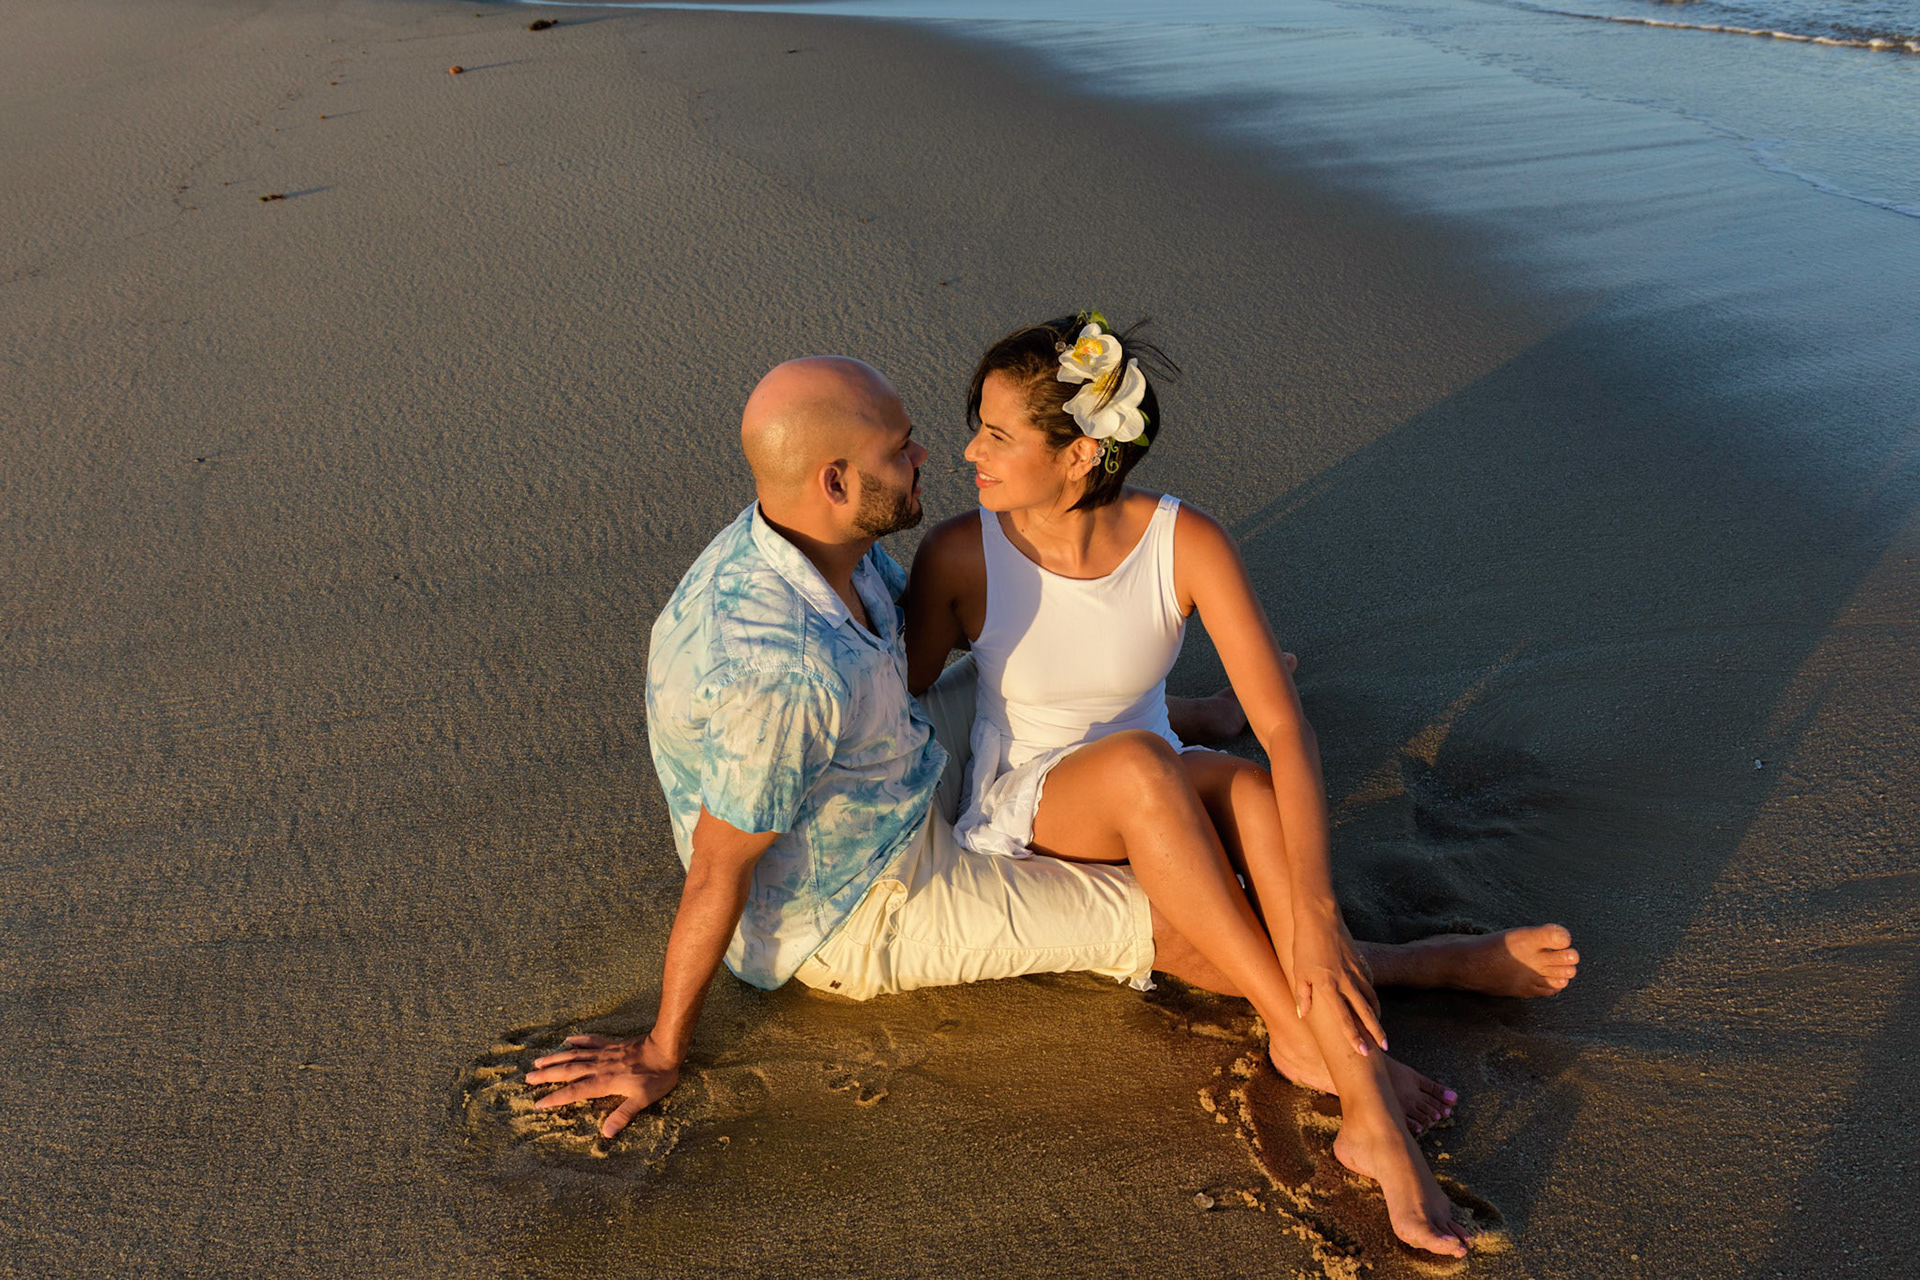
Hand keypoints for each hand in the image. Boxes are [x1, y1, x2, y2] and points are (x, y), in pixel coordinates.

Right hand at [526, 1033, 681, 1138]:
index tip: (538, 1103)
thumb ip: (623, 1115)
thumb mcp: (643, 1100)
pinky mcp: (612, 1045)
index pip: (574, 1092)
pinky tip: (568, 1039)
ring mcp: (605, 1054)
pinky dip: (579, 1040)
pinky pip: (592, 1041)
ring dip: (555, 1058)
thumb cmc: (657, 1076)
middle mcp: (599, 1067)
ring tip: (537, 1061)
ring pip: (575, 1055)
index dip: (556, 1098)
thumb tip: (606, 1133)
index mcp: (604, 1082)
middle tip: (527, 1078)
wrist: (666, 1048)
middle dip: (547, 1076)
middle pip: (568, 1071)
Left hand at [1291, 921, 1386, 1056]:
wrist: (1320, 918)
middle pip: (1366, 1012)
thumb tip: (1303, 1014)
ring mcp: (1356, 971)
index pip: (1344, 1018)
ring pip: (1371, 998)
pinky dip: (1373, 995)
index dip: (1353, 1037)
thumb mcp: (1298, 972)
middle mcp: (1346, 982)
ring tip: (1380, 1029)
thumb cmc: (1304, 945)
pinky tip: (1373, 1002)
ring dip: (1376, 1015)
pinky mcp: (1360, 962)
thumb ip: (1303, 995)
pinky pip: (1370, 983)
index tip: (1363, 1052)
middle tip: (1385, 1047)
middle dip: (1376, 1032)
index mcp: (1328, 987)